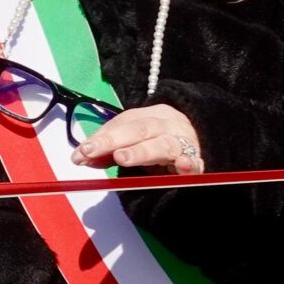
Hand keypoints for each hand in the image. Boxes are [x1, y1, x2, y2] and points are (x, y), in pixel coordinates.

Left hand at [72, 104, 203, 174]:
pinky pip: (195, 162)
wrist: (203, 139)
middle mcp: (165, 126)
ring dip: (141, 151)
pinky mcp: (197, 161)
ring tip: (121, 158)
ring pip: (162, 144)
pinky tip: (182, 166)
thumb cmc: (159, 142)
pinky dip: (189, 164)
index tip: (79, 152)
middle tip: (91, 151)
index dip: (100, 137)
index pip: (122, 123)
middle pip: (139, 129)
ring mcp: (183, 142)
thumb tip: (80, 157)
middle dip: (112, 140)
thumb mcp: (133, 142)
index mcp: (148, 117)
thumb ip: (107, 150)